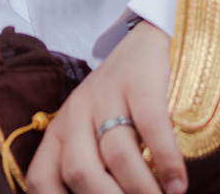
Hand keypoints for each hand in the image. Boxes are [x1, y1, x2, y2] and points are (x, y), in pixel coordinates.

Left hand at [26, 21, 184, 193]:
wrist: (145, 39)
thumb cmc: (119, 101)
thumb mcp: (91, 130)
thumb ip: (92, 166)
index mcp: (58, 132)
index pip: (41, 178)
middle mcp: (76, 114)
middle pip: (79, 171)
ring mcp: (107, 96)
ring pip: (116, 154)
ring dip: (141, 189)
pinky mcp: (140, 83)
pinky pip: (152, 128)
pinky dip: (166, 162)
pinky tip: (178, 185)